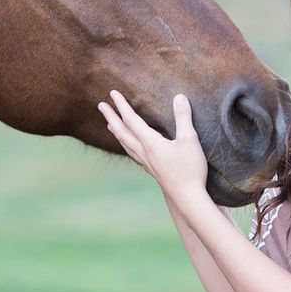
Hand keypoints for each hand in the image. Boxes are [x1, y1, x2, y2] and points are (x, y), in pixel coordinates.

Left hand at [97, 90, 209, 204]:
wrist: (187, 198)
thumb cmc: (190, 169)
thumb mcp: (189, 140)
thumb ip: (183, 117)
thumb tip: (179, 96)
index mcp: (150, 142)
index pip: (131, 120)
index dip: (121, 105)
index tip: (112, 93)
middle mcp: (144, 152)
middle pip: (122, 132)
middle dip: (111, 117)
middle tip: (101, 106)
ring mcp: (146, 162)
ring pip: (125, 144)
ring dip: (116, 132)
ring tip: (109, 125)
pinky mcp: (152, 170)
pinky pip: (133, 154)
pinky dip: (126, 145)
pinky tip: (130, 147)